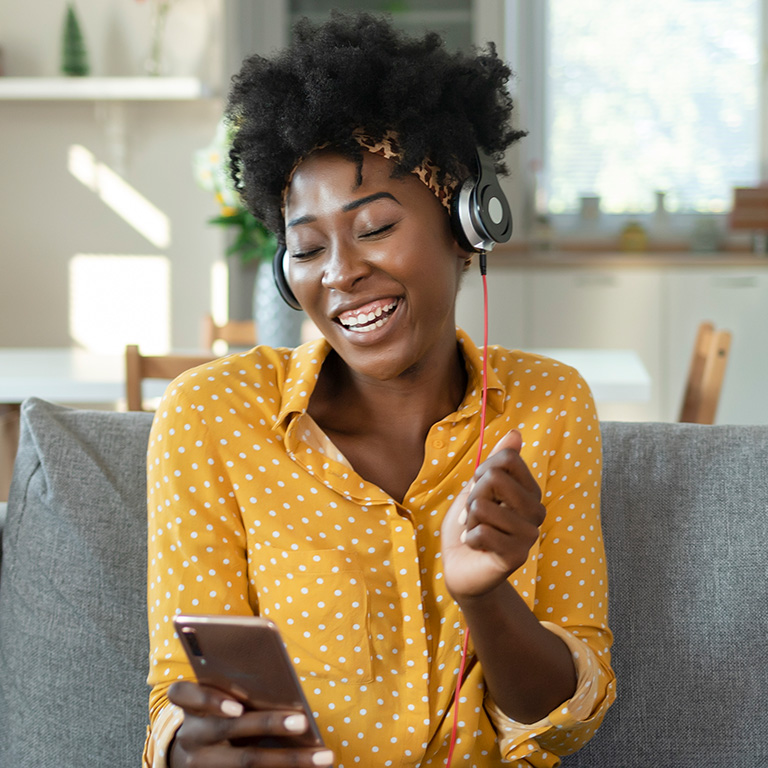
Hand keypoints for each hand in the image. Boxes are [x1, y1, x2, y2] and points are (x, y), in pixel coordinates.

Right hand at [167, 680, 334, 766]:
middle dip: (268, 724)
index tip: (237, 706)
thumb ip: (236, 687)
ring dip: (289, 759)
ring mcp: (200, 763)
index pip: (182, 694)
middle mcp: (191, 735)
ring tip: (323, 755)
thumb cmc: (217, 711)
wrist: (192, 755)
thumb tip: (280, 683)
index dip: (208, 699)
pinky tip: (312, 765)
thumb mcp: (217, 696)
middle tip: (302, 721)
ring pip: (246, 761)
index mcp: (189, 705)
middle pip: (228, 729)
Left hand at [441, 430, 544, 600]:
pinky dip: (469, 539)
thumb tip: (515, 433)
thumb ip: (497, 462)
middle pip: (494, 476)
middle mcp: (536, 511)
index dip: (483, 471)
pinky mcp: (517, 556)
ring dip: (469, 520)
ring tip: (477, 531)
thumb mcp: (478, 488)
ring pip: (482, 506)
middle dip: (473, 494)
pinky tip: (477, 547)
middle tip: (475, 514)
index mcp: (530, 491)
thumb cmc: (470, 524)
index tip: (479, 490)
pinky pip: (480, 531)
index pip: (507, 459)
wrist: (461, 567)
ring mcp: (529, 534)